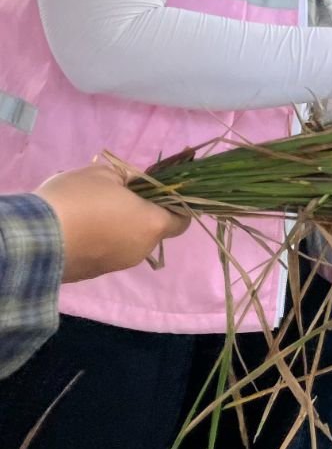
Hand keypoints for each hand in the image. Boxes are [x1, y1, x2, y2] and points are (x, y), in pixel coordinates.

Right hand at [35, 164, 189, 282]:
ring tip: (94, 209)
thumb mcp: (104, 174)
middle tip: (121, 195)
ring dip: (119, 226)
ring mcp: (115, 265)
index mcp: (152, 225)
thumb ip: (126, 179)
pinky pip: (106, 252)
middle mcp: (140, 250)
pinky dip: (100, 240)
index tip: (161, 191)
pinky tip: (80, 227)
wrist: (33, 240)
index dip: (177, 204)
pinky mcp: (91, 274)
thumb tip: (129, 187)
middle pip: (152, 230)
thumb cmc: (77, 200)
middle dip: (142, 213)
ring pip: (127, 241)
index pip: (181, 219)